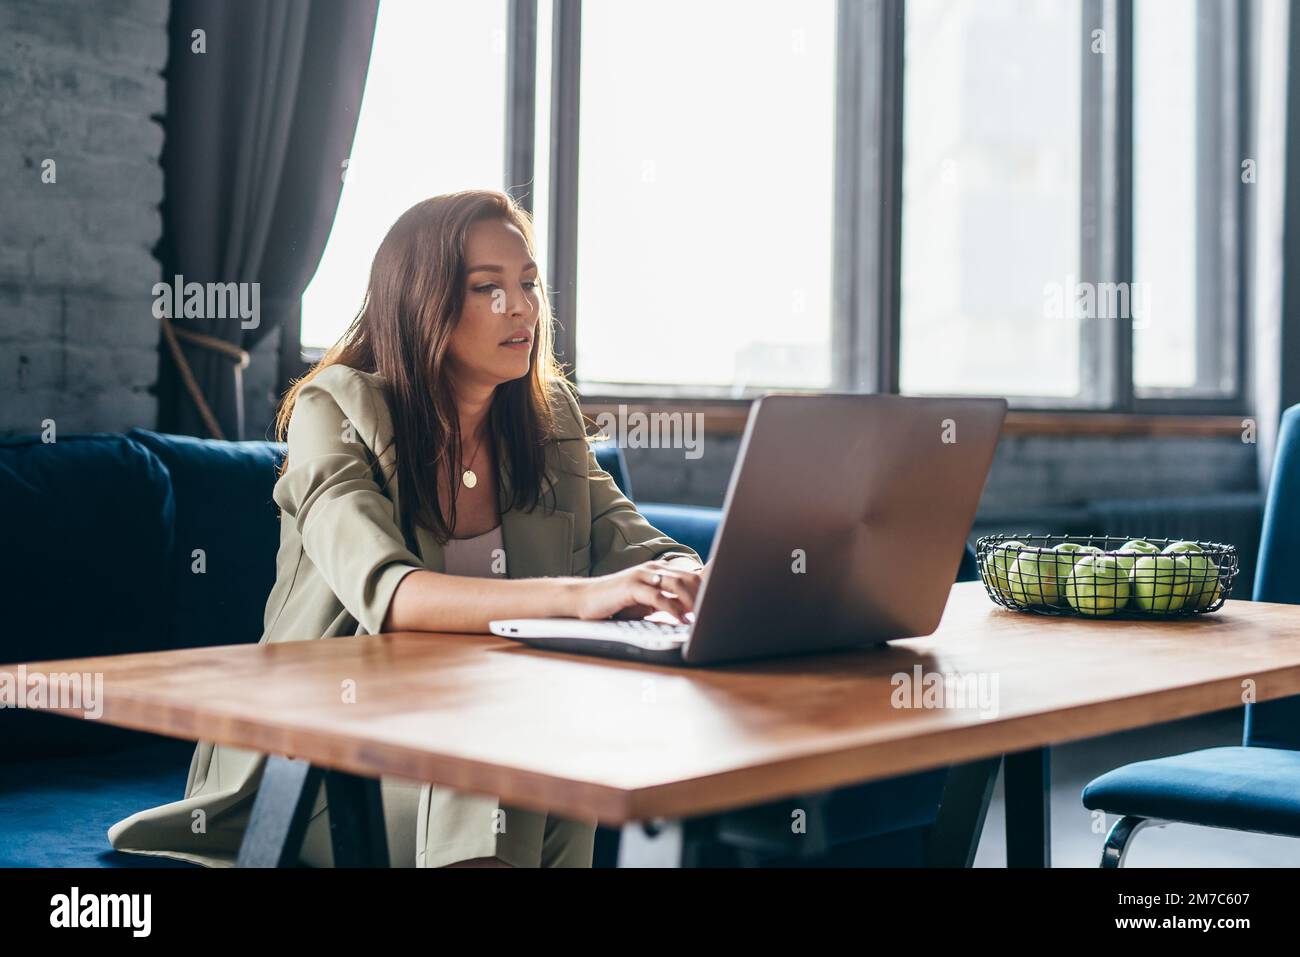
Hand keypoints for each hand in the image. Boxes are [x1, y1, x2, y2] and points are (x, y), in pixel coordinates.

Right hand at [570, 559, 703, 622]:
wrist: (586, 598)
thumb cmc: (618, 602)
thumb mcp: (646, 602)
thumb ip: (667, 602)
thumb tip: (691, 611)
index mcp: (659, 570)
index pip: (691, 574)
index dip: (708, 585)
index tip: (721, 600)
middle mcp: (653, 569)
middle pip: (688, 578)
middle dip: (703, 596)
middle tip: (712, 614)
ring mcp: (642, 575)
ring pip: (676, 584)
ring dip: (691, 601)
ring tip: (700, 617)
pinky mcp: (631, 587)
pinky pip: (657, 596)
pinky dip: (671, 608)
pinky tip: (680, 619)